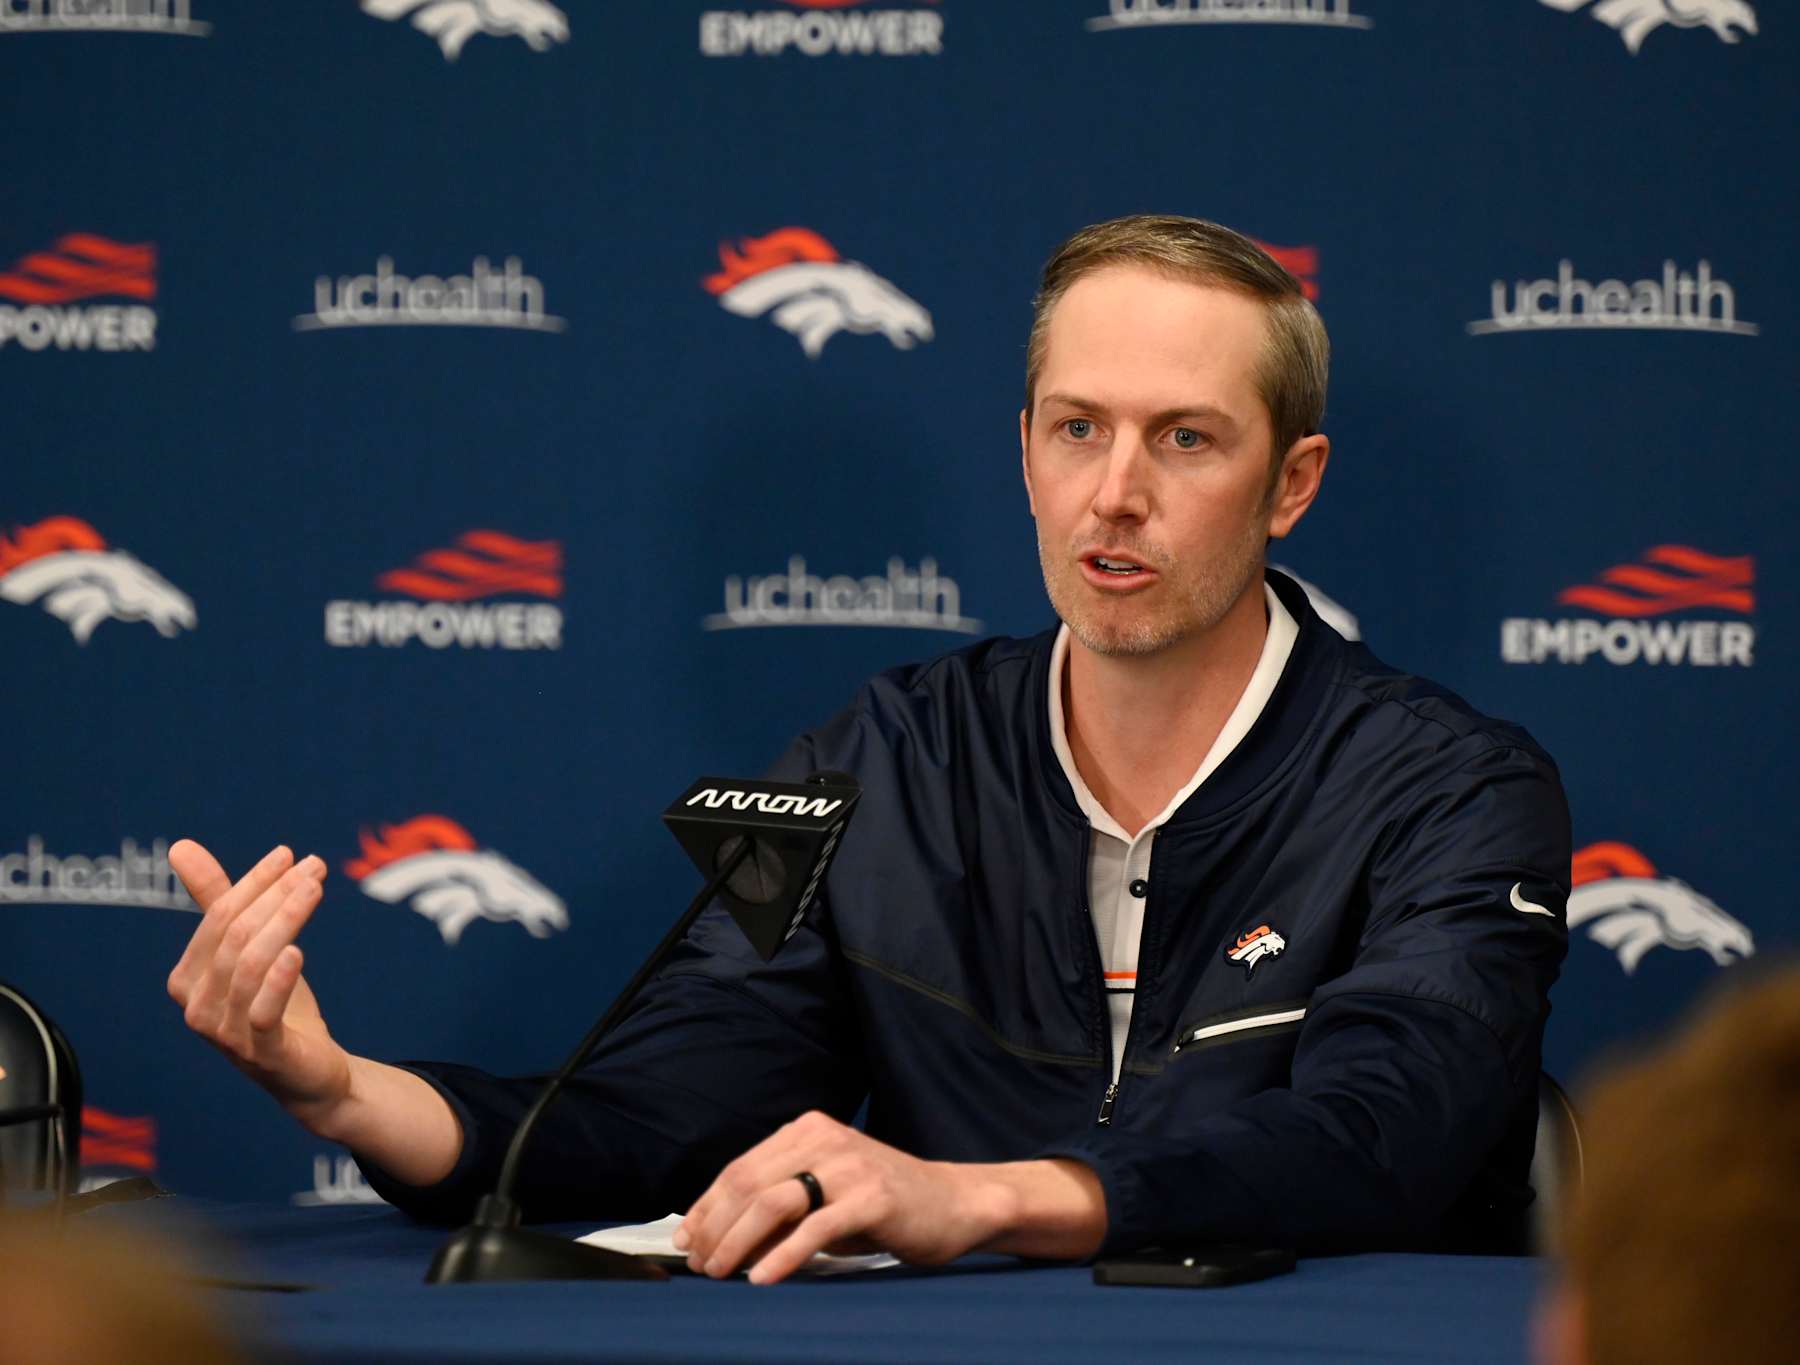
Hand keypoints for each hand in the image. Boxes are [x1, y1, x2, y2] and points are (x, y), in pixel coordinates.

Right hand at [166, 840, 352, 1134]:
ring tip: (316, 891)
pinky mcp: (259, 1053)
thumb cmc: (276, 1004)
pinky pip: (261, 1011)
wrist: (308, 1072)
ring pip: (250, 964)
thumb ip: (217, 900)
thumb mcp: (251, 949)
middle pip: (235, 936)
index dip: (253, 882)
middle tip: (315, 867)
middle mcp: (195, 1006)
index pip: (217, 917)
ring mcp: (223, 1033)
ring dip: (286, 920)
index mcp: (186, 978)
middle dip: (276, 896)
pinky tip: (297, 950)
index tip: (289, 854)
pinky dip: (278, 978)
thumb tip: (180, 845)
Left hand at [674, 1111, 1016, 1284]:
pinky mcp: (872, 1198)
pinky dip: (784, 1256)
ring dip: (738, 1242)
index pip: (740, 1168)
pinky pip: (816, 1228)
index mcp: (807, 1129)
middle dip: (716, 1228)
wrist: (953, 1204)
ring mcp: (849, 1165)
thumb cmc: (880, 1205)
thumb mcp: (823, 1198)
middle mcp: (824, 1138)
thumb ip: (778, 1209)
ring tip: (720, 1273)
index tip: (686, 1241)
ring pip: (773, 1201)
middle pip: (749, 1183)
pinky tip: (764, 1278)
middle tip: (700, 1265)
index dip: (707, 1206)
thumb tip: (719, 1242)